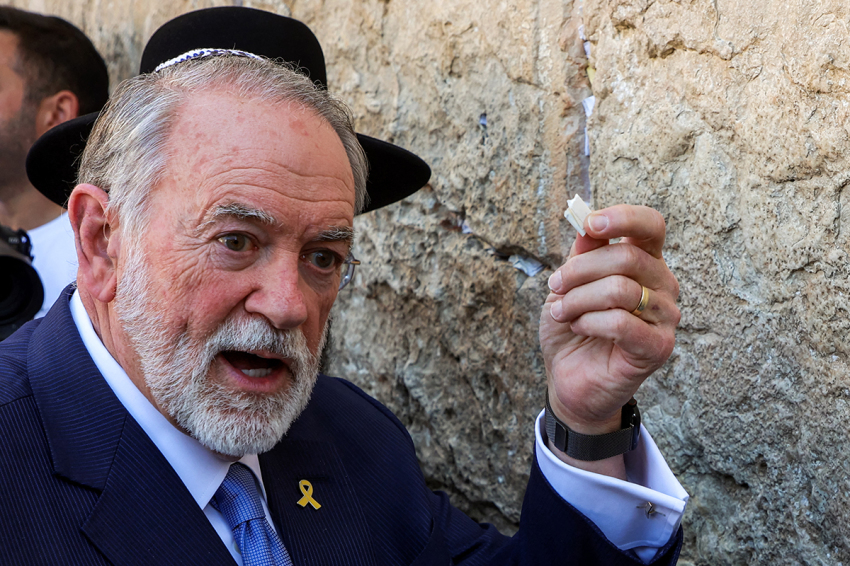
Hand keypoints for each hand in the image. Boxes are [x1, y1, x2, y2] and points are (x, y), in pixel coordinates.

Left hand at [540, 204, 679, 472]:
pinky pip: (622, 322)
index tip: (591, 224)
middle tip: (555, 286)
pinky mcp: (659, 347)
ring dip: (579, 299)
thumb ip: (581, 254)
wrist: (570, 378)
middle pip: (626, 256)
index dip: (623, 218)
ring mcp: (666, 316)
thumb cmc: (573, 327)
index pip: (651, 225)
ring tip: (561, 312)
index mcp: (645, 262)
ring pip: (620, 289)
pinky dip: (591, 322)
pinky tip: (580, 328)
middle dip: (579, 270)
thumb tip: (587, 224)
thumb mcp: (568, 284)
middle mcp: (663, 285)